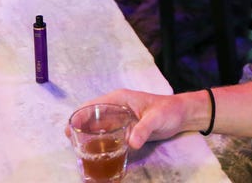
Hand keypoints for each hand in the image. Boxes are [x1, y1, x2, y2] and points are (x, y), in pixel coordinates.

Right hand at [65, 89, 185, 149]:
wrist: (181, 115)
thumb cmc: (169, 111)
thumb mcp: (157, 118)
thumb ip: (144, 129)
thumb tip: (131, 143)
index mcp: (120, 99)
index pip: (93, 105)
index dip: (78, 116)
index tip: (70, 130)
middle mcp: (116, 107)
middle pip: (90, 117)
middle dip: (79, 129)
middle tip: (72, 144)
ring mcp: (119, 118)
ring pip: (96, 127)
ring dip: (87, 136)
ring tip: (80, 151)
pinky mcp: (124, 128)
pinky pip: (106, 134)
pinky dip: (98, 142)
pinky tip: (95, 153)